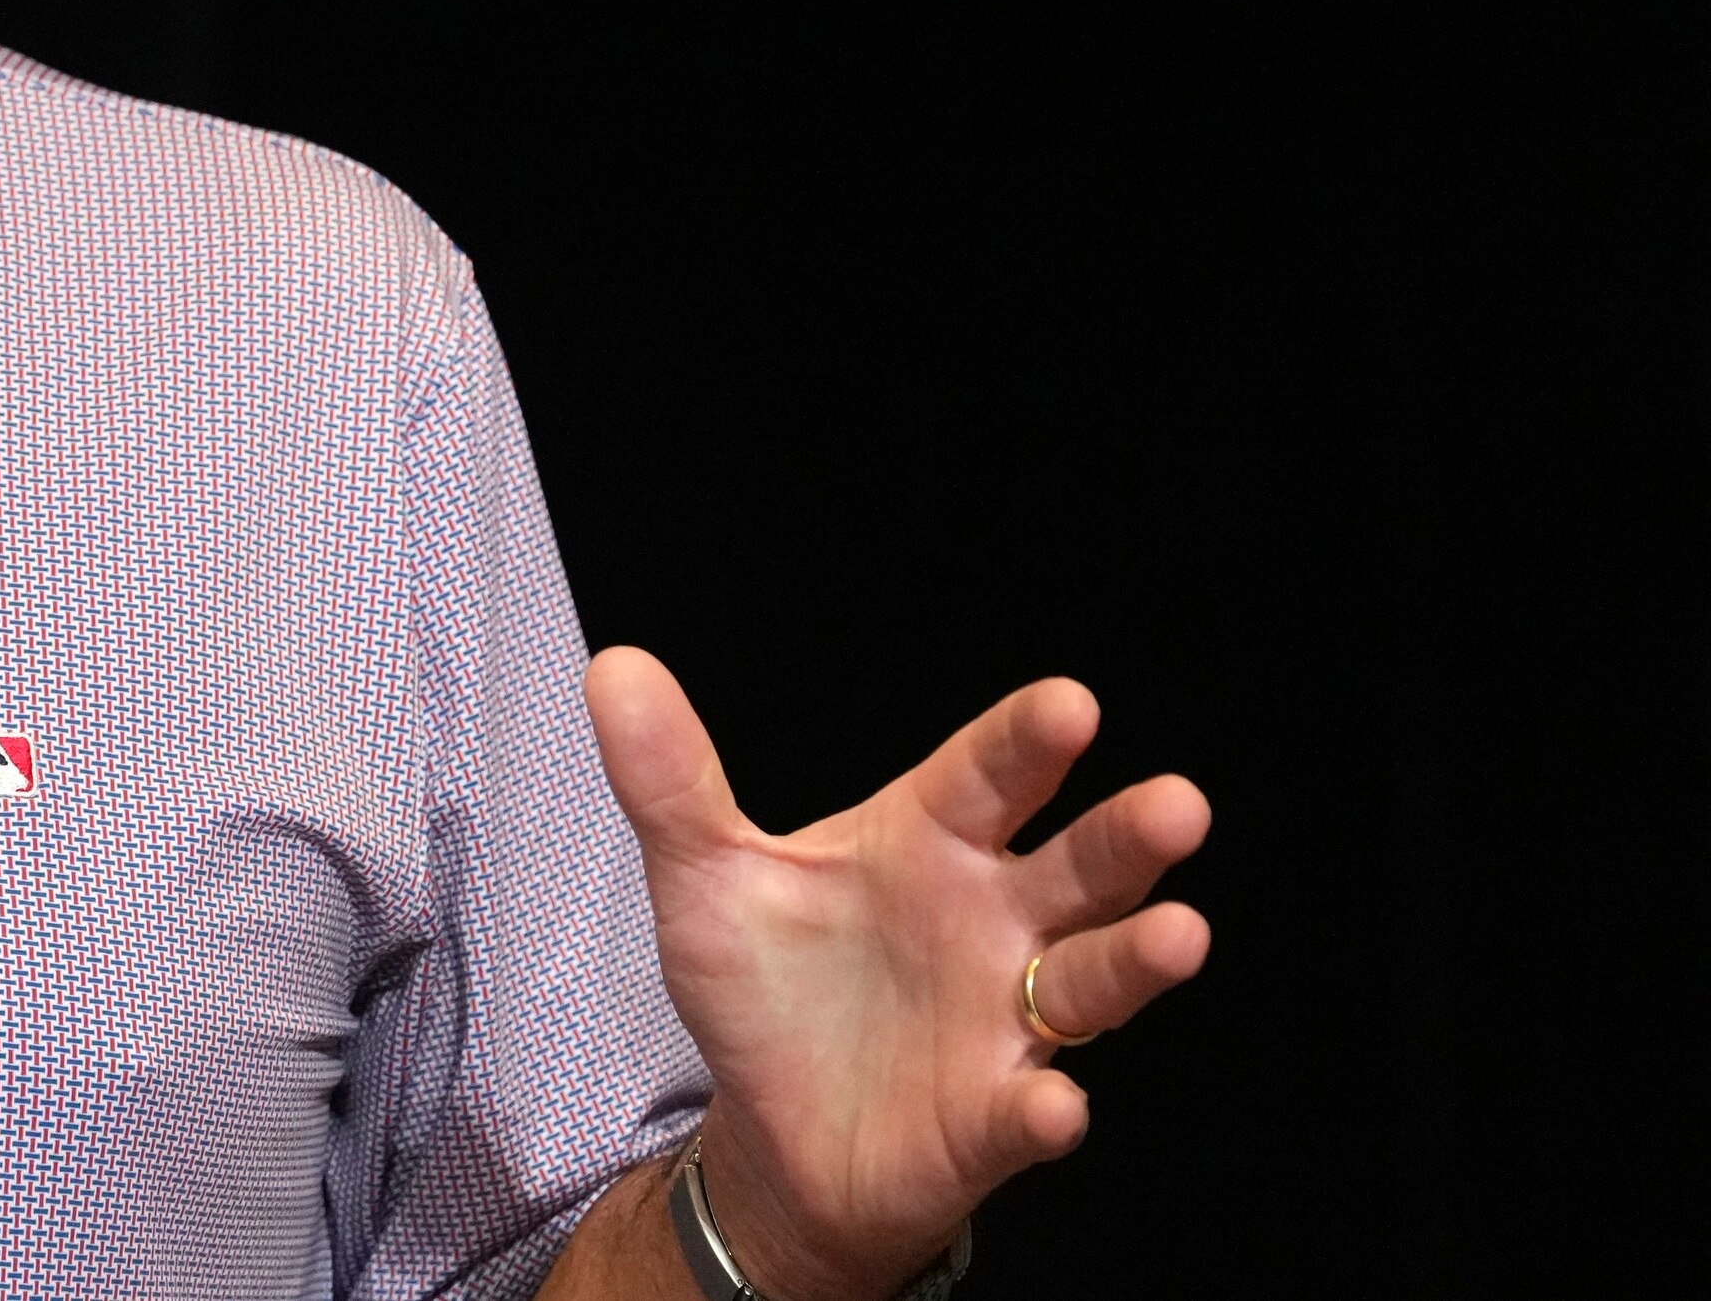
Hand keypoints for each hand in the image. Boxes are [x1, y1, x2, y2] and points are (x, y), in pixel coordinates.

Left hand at [585, 649, 1210, 1300]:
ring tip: (1181, 934)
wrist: (775, 1129)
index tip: (1071, 706)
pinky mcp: (992, 1118)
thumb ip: (670, 780)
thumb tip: (614, 667)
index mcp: (929, 841)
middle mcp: (991, 920)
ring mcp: (1004, 1020)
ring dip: (1134, 959)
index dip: (1029, 742)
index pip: (989, 775)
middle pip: (1077, 869)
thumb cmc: (768, 985)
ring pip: (1089, 982)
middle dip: (1127, 839)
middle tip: (1177, 804)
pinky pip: (1030, 1111)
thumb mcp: (706, 877)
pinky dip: (1045, 1111)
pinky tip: (1053, 1106)